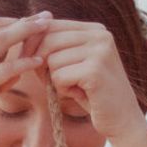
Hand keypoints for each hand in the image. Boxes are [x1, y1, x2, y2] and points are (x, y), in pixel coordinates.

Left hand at [32, 18, 146, 142]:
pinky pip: (58, 77)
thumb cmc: (94, 94)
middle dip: (40, 63)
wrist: (122, 120)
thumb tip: (25, 36)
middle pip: (48, 40)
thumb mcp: (76, 65)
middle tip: (51, 82)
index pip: (51, 25)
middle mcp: (100, 35)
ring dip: (55, 80)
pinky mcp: (95, 70)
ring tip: (73, 88)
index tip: (33, 65)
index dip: (34, 45)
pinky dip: (62, 90)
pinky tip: (78, 94)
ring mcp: (100, 51)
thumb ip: (58, 48)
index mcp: (95, 29)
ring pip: (51, 60)